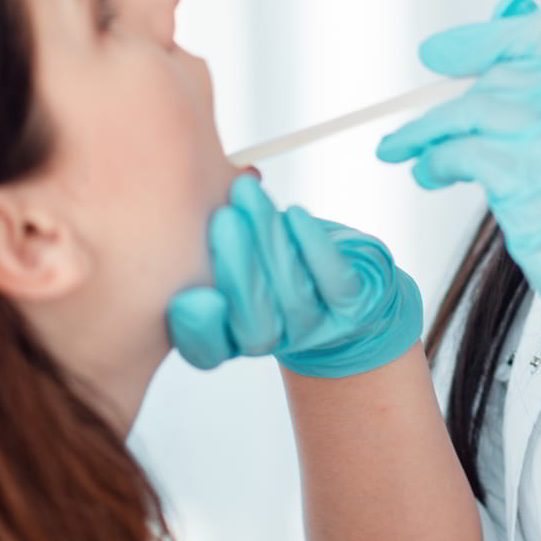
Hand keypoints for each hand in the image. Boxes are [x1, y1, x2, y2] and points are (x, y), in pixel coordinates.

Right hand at [167, 175, 422, 378]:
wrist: (339, 286)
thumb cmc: (271, 259)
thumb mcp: (231, 247)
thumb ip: (206, 235)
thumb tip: (197, 190)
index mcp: (230, 336)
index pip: (206, 350)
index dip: (197, 331)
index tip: (189, 297)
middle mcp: (272, 340)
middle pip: (253, 328)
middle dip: (237, 271)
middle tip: (224, 219)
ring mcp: (315, 329)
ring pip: (293, 298)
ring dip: (270, 243)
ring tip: (250, 196)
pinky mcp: (351, 307)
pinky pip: (335, 283)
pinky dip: (314, 246)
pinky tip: (296, 214)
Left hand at [376, 0, 540, 392]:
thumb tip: (507, 9)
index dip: (483, 38)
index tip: (438, 54)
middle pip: (496, 79)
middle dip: (443, 108)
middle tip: (411, 132)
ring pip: (472, 113)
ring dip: (428, 134)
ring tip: (409, 154)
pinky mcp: (536, 188)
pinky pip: (464, 154)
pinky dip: (435, 162)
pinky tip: (429, 175)